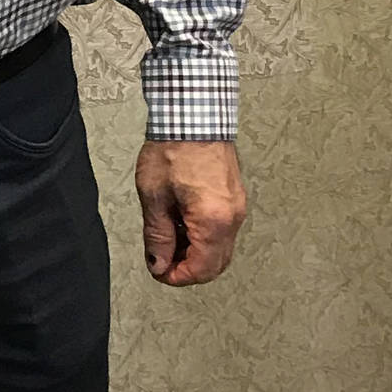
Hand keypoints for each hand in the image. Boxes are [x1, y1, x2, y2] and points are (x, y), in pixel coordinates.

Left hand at [134, 139, 247, 286]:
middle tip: (161, 259)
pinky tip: (181, 223)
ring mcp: (237, 208)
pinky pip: (223, 231)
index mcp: (213, 221)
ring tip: (168, 237)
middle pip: (215, 264)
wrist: (194, 115)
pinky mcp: (235, 198)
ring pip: (221, 249)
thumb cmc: (174, 148)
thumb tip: (159, 263)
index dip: (177, 277)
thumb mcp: (154, 196)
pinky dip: (204, 237)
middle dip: (188, 269)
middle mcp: (232, 218)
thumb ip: (158, 236)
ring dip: (196, 253)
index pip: (201, 269)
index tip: (158, 271)